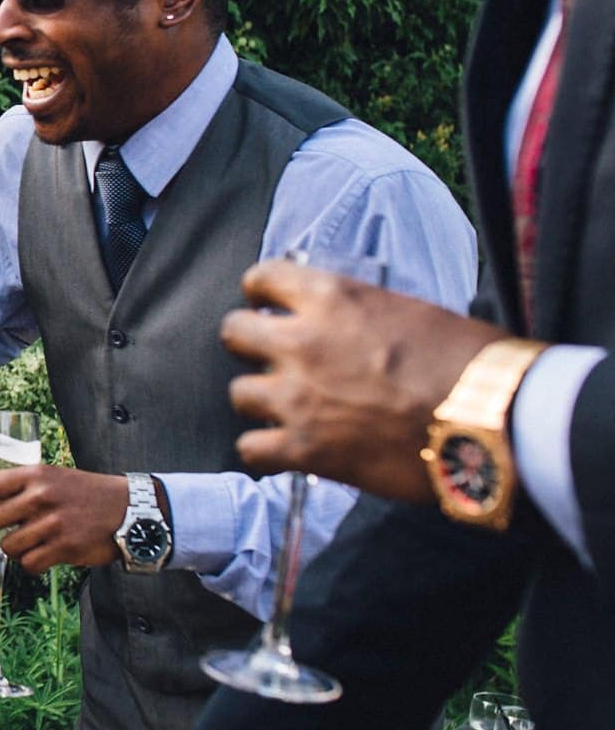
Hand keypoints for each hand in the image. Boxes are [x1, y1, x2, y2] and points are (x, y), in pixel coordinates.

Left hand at [0, 465, 130, 575]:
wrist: (130, 509)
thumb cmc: (85, 494)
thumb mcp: (53, 477)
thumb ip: (22, 488)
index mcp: (33, 474)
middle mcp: (40, 496)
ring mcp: (52, 523)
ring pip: (8, 547)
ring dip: (12, 551)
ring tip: (27, 545)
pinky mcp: (65, 547)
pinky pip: (30, 563)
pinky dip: (31, 564)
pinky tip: (42, 557)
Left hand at [219, 260, 505, 503]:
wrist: (495, 419)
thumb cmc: (472, 362)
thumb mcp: (411, 312)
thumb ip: (361, 316)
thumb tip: (349, 327)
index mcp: (332, 298)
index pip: (262, 278)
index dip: (263, 294)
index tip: (270, 305)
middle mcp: (302, 342)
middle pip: (234, 333)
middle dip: (250, 344)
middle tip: (276, 359)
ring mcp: (296, 397)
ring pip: (238, 394)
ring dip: (261, 400)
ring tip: (290, 409)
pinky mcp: (305, 449)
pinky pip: (251, 449)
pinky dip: (266, 451)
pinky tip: (288, 450)